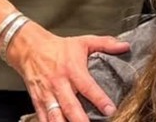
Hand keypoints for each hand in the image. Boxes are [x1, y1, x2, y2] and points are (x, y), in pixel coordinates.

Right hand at [4, 21, 130, 121]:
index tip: (110, 110)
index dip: (99, 99)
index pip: (87, 86)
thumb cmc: (59, 47)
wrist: (30, 49)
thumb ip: (106, 44)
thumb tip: (125, 46)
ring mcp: (47, 94)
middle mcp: (59, 83)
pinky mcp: (38, 101)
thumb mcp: (84, 41)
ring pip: (55, 115)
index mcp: (72, 70)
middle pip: (70, 105)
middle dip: (80, 119)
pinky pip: (43, 117)